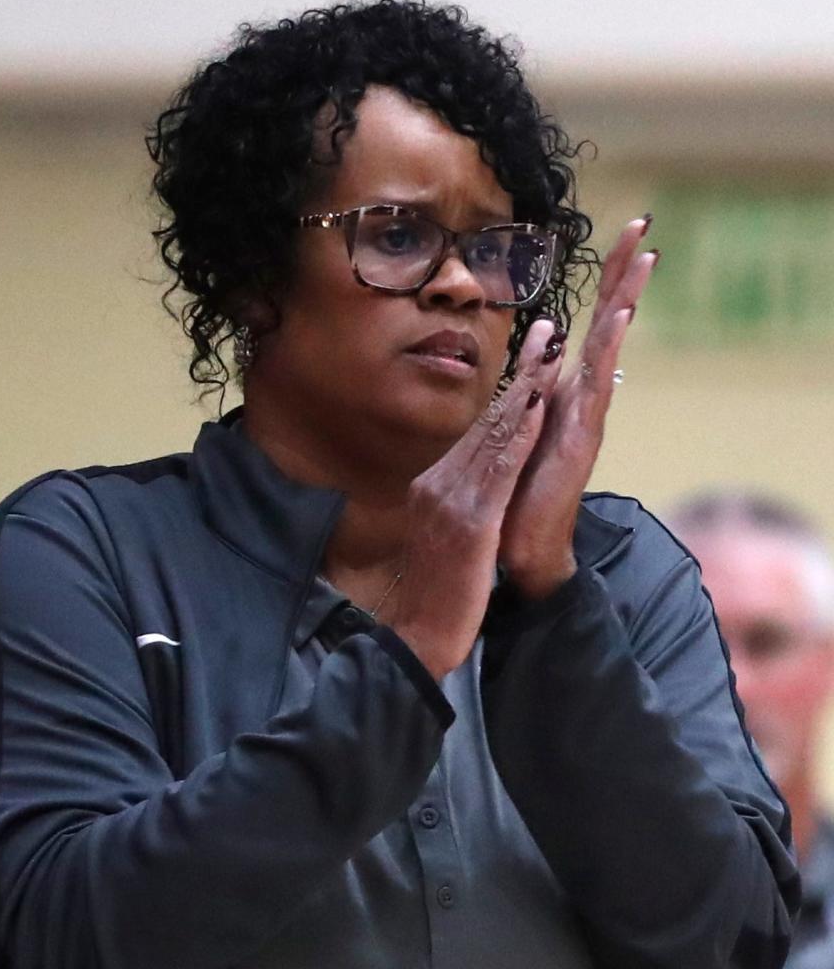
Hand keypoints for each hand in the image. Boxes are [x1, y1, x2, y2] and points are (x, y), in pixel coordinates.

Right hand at [385, 317, 565, 678]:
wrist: (417, 637)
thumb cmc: (436, 595)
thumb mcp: (442, 538)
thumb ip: (452, 505)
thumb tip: (464, 485)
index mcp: (434, 487)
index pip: (477, 432)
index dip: (507, 392)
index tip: (531, 357)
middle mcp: (439, 484)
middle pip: (486, 422)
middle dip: (521, 375)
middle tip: (547, 331)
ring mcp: (452, 500)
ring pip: (494, 436)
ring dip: (525, 390)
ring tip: (551, 353)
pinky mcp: (470, 522)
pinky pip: (498, 470)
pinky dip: (519, 434)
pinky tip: (538, 407)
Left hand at [500, 218, 658, 598]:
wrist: (523, 549)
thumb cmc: (520, 496)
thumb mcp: (518, 435)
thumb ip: (529, 400)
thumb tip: (537, 366)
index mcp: (565, 395)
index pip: (589, 326)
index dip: (604, 282)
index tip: (621, 235)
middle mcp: (582, 400)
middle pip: (607, 324)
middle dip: (622, 274)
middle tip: (642, 225)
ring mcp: (586, 417)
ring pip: (608, 347)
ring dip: (626, 300)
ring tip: (644, 256)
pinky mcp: (582, 438)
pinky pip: (597, 386)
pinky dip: (609, 349)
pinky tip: (621, 318)